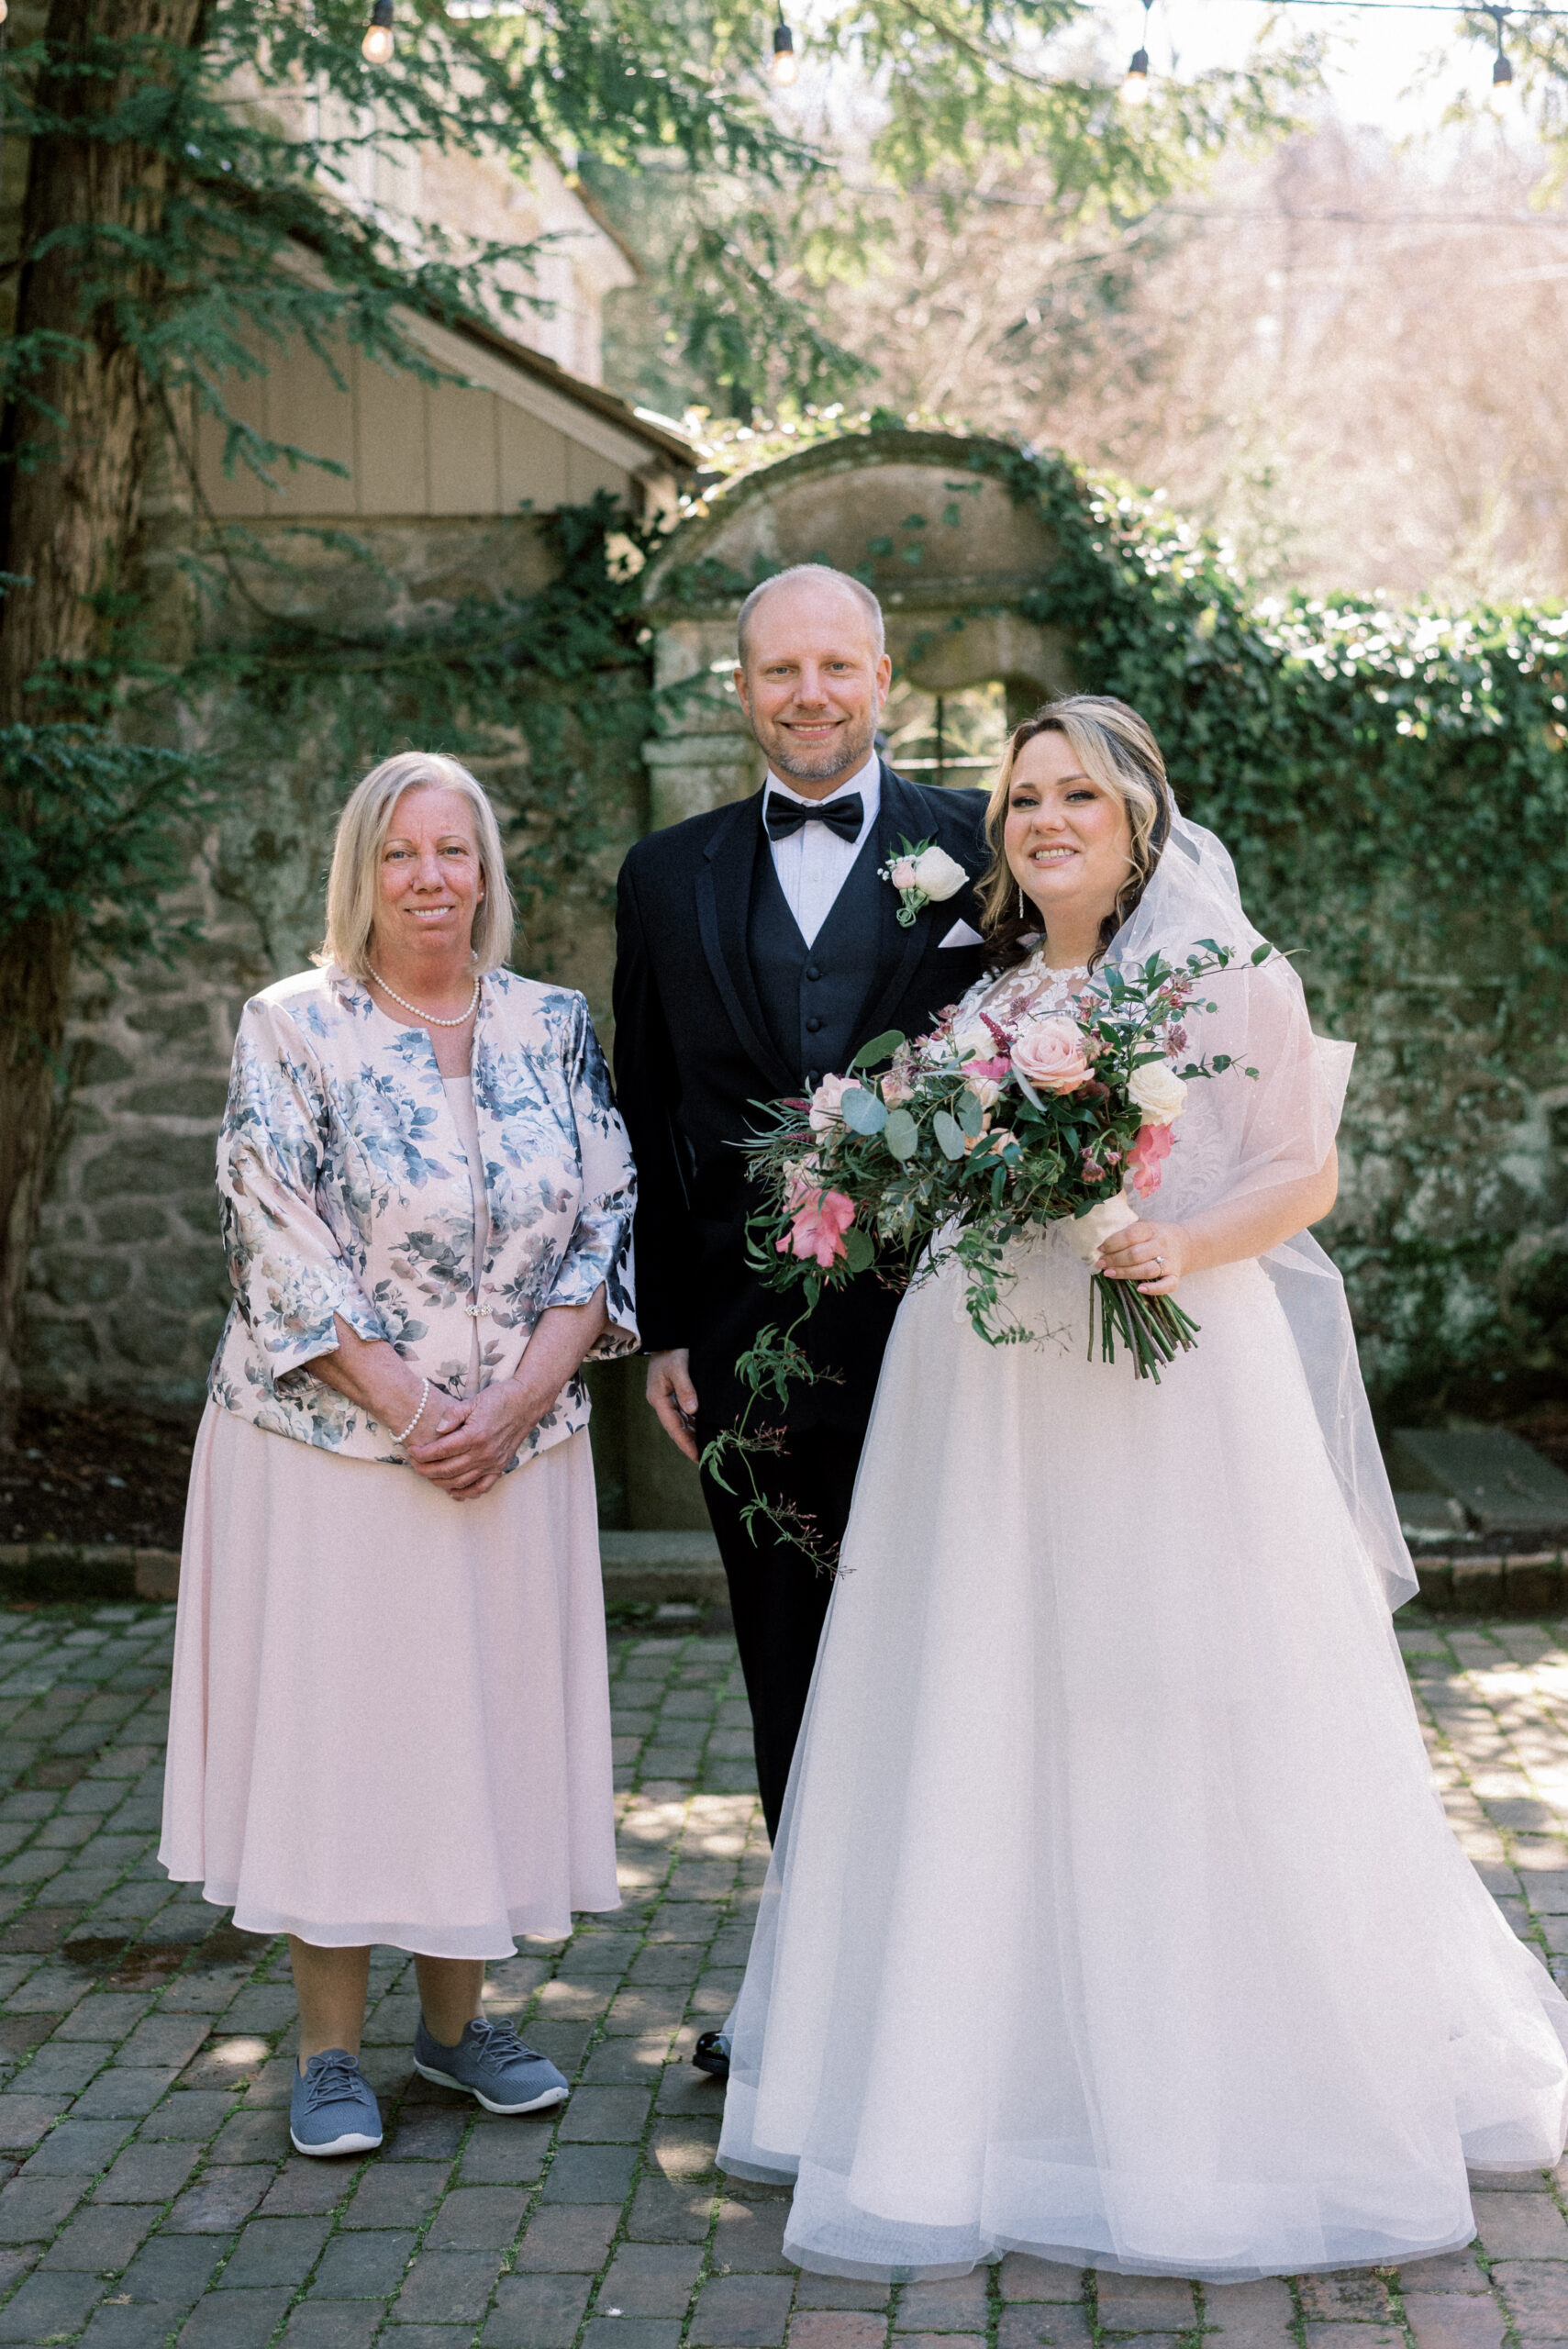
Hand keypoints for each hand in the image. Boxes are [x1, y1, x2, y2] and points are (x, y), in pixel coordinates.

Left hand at [407, 1379, 545, 1499]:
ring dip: (440, 1482)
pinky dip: (466, 1492)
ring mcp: (493, 1463)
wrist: (527, 1403)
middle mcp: (483, 1453)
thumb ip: (452, 1415)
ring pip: (461, 1481)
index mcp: (474, 1435)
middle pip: (447, 1470)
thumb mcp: (473, 1400)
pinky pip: (482, 1487)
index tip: (412, 1451)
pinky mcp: (500, 1466)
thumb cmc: (500, 1398)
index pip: (441, 1450)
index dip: (423, 1453)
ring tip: (428, 1475)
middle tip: (414, 1465)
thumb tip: (437, 1430)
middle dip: (426, 1470)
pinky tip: (454, 1491)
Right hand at [647, 1349, 698, 1461]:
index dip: (685, 1443)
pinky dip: (693, 1422)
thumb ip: (686, 1389)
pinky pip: (684, 1413)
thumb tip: (693, 1411)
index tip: (697, 1457)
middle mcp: (661, 1401)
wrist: (667, 1334)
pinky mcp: (674, 1392)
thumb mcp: (679, 1368)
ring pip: (680, 1421)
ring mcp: (667, 1397)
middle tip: (705, 1458)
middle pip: (676, 1427)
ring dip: (691, 1433)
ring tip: (707, 1446)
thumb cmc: (672, 1350)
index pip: (673, 1427)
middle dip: (689, 1443)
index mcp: (658, 1398)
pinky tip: (703, 1428)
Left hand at [1094, 1217, 1186, 1295]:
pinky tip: (1139, 1289)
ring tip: (1109, 1273)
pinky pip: (1167, 1285)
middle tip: (1100, 1263)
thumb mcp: (1144, 1224)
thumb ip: (1126, 1227)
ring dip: (1126, 1273)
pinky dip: (1154, 1289)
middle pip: (1136, 1254)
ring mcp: (1169, 1262)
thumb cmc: (1157, 1235)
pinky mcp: (1175, 1276)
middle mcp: (1161, 1245)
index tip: (1100, 1248)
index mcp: (1151, 1230)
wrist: (1186, 1244)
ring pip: (1147, 1270)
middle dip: (1115, 1260)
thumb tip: (1100, 1232)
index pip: (1131, 1235)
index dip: (1113, 1242)